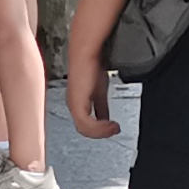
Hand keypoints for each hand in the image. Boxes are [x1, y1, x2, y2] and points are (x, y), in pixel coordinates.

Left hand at [64, 25, 119, 139]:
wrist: (86, 55)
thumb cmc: (91, 68)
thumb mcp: (100, 92)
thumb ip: (102, 107)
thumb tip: (108, 118)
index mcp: (77, 104)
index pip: (85, 126)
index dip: (99, 131)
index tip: (113, 128)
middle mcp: (73, 106)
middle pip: (84, 130)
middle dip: (101, 133)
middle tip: (115, 130)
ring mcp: (74, 105)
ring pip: (85, 129)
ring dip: (102, 131)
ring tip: (114, 128)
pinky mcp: (77, 103)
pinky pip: (86, 123)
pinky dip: (100, 127)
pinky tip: (110, 124)